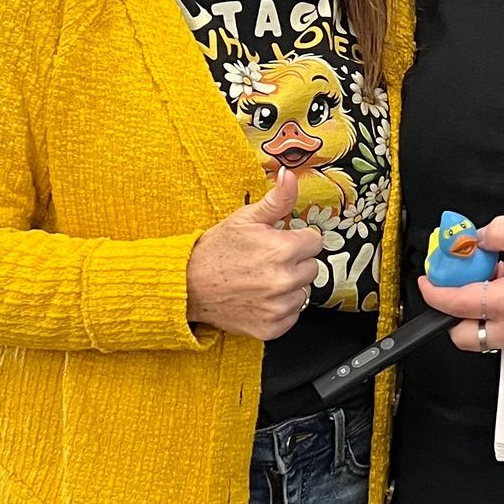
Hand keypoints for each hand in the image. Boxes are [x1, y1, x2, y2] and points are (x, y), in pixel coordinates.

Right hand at [187, 170, 322, 340]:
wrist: (188, 286)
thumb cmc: (215, 251)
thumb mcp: (245, 218)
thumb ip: (277, 199)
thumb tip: (291, 176)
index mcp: (283, 249)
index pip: (315, 242)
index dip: (298, 239)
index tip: (281, 242)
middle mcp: (284, 280)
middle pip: (312, 268)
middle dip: (295, 263)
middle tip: (268, 261)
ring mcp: (278, 306)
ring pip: (303, 293)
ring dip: (289, 287)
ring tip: (262, 280)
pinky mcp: (272, 327)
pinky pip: (292, 316)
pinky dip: (280, 309)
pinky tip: (260, 298)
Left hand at [417, 217, 503, 352]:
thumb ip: (500, 231)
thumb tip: (476, 239)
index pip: (457, 304)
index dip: (435, 291)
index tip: (428, 279)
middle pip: (461, 335)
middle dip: (452, 311)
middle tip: (462, 283)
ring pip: (481, 338)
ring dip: (475, 314)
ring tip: (493, 285)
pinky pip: (501, 337)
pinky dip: (495, 318)